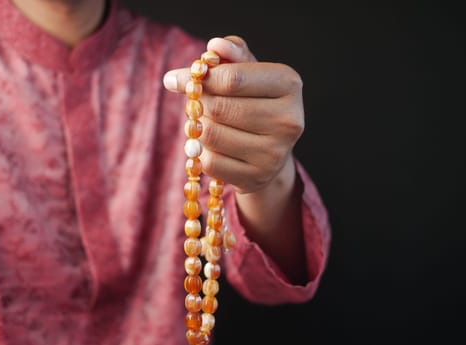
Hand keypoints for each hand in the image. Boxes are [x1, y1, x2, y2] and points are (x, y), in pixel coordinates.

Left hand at [163, 36, 304, 194]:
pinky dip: (201, 153)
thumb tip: (216, 45)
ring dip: (198, 128)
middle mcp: (288, 120)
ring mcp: (274, 153)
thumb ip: (232, 55)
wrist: (269, 151)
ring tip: (206, 124)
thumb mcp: (248, 74)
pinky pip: (210, 162)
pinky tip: (211, 147)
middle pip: (219, 107)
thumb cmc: (254, 103)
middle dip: (198, 104)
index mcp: (289, 85)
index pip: (232, 78)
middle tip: (194, 103)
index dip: (199, 77)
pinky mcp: (257, 177)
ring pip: (211, 135)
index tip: (176, 78)